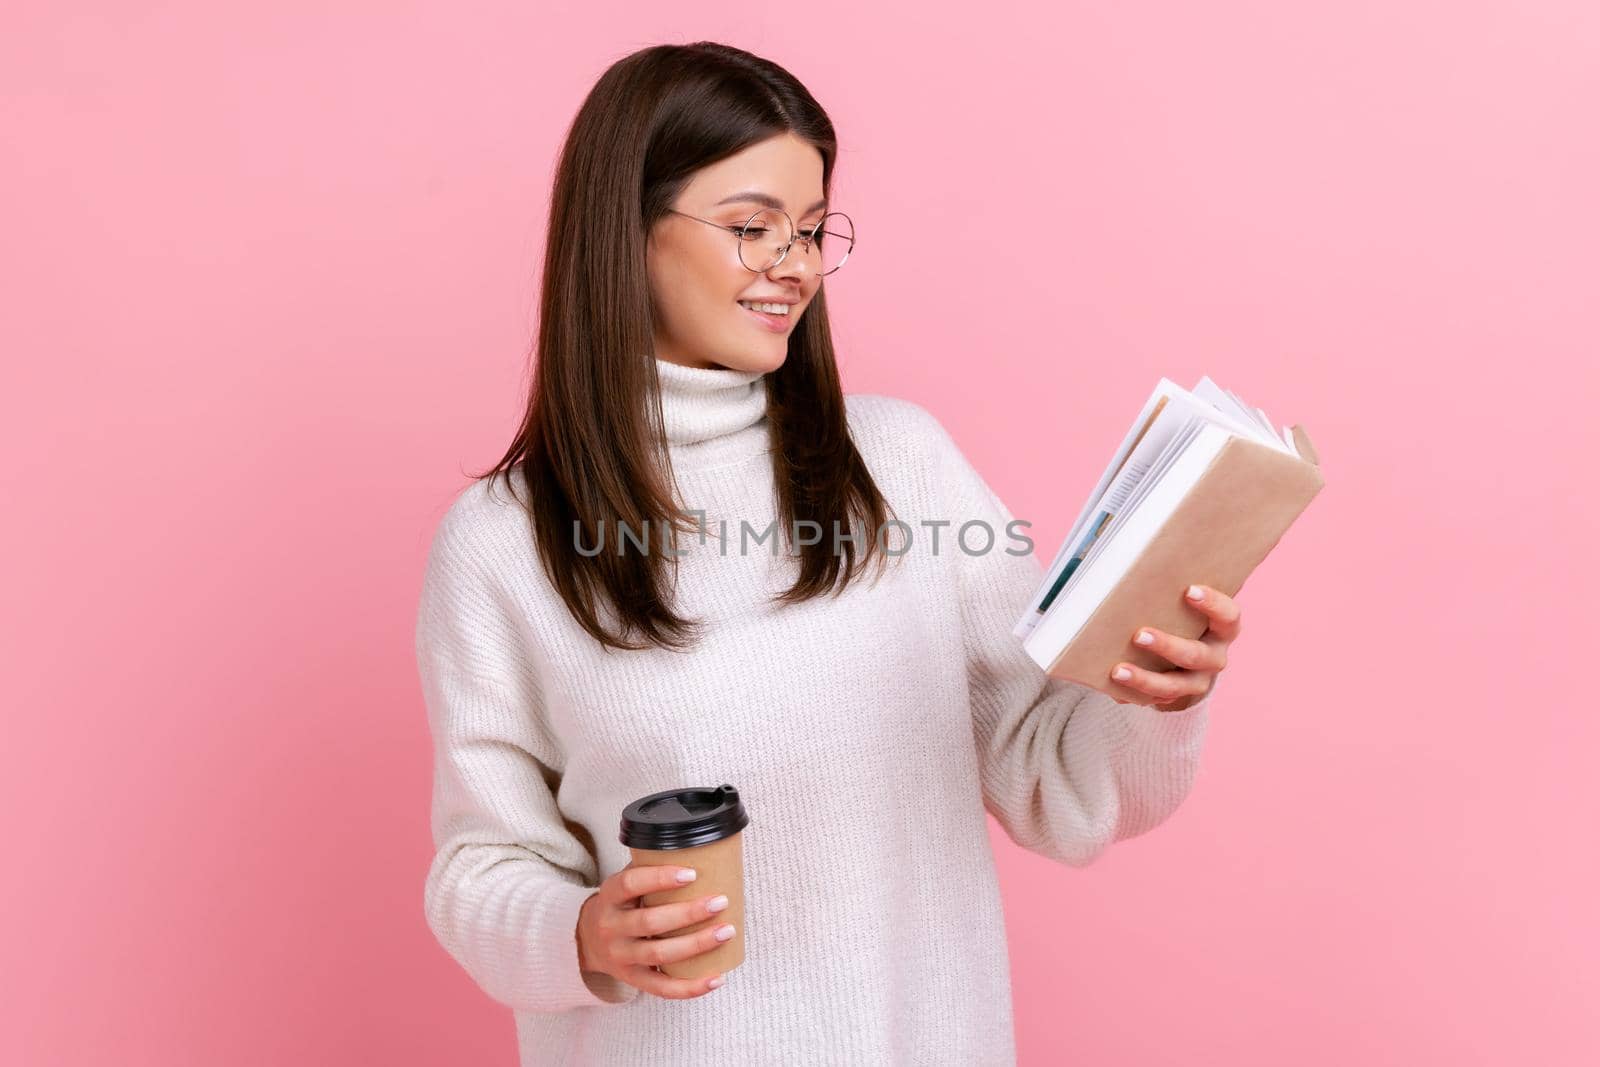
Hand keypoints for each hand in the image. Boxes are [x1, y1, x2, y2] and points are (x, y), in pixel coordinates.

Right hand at [576, 864, 734, 999]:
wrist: (587, 941)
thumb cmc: (619, 905)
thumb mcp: (623, 884)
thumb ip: (649, 869)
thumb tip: (699, 851)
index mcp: (609, 897)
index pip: (630, 884)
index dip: (660, 878)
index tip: (692, 873)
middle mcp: (611, 928)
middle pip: (649, 922)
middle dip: (688, 913)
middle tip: (720, 902)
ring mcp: (620, 957)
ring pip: (659, 954)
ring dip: (696, 944)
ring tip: (726, 931)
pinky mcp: (632, 979)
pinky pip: (662, 988)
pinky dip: (691, 987)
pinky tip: (717, 979)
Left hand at [1110, 584, 1239, 710]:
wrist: (1184, 658)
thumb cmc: (1182, 618)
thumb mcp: (1185, 607)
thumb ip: (1172, 595)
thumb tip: (1132, 576)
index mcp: (1223, 630)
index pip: (1228, 615)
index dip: (1213, 604)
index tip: (1189, 590)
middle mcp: (1214, 657)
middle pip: (1196, 655)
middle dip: (1167, 646)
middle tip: (1139, 634)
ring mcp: (1197, 681)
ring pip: (1174, 686)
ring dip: (1145, 679)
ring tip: (1118, 671)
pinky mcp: (1175, 697)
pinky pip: (1155, 699)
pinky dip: (1133, 693)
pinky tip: (1112, 685)